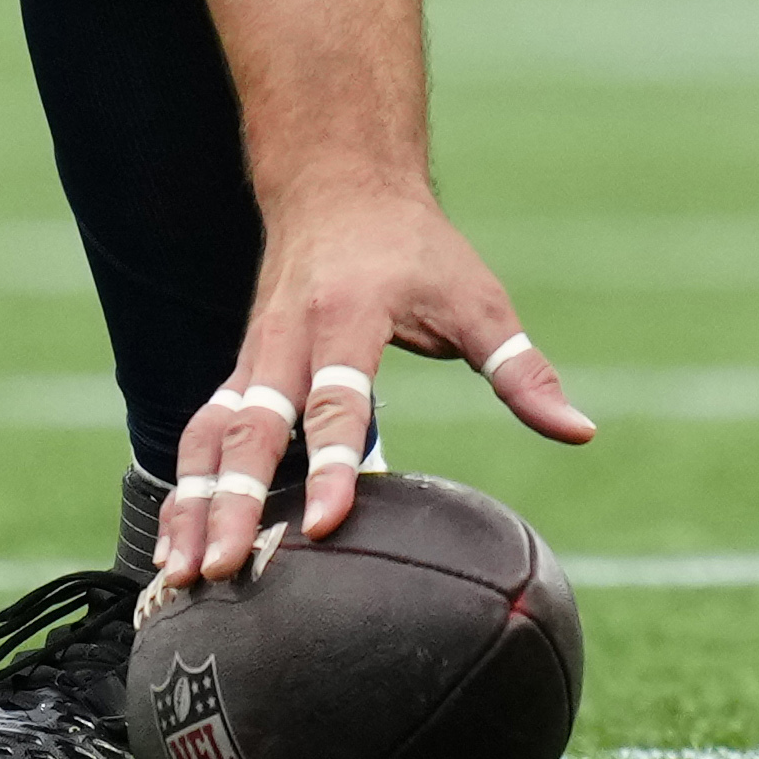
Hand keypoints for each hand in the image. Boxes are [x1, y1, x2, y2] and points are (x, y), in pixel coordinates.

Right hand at [152, 183, 591, 591]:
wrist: (336, 183)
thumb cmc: (416, 248)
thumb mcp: (477, 298)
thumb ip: (521, 369)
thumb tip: (580, 432)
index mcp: (345, 316)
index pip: (335, 402)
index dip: (328, 465)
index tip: (322, 526)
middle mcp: (286, 339)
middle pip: (249, 429)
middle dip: (231, 502)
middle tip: (217, 571)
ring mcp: (254, 357)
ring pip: (210, 434)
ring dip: (193, 503)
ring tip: (179, 575)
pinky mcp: (241, 373)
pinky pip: (204, 433)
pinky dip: (188, 487)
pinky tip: (178, 544)